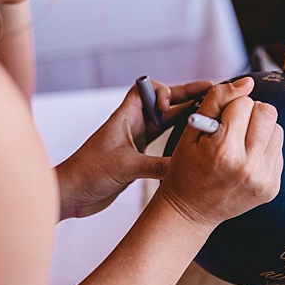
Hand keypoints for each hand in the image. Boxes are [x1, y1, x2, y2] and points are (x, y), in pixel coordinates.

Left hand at [55, 79, 212, 218]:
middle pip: (164, 103)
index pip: (146, 88)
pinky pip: (165, 143)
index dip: (163, 90)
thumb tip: (189, 165)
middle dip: (188, 97)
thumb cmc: (87, 174)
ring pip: (167, 122)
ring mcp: (137, 142)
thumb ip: (158, 165)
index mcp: (125, 118)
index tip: (170, 105)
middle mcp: (133, 126)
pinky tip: (195, 143)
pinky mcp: (139, 158)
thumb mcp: (126, 167)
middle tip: (214, 93)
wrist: (70, 195)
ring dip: (187, 118)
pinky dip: (180, 140)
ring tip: (212, 115)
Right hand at [157, 78, 283, 226]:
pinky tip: (246, 158)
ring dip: (261, 129)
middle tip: (235, 124)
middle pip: (268, 113)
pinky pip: (278, 151)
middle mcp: (248, 166)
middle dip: (252, 111)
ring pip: (277, 129)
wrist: (190, 211)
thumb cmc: (186, 169)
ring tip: (241, 142)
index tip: (220, 119)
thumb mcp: (191, 132)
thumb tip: (247, 82)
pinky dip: (264, 148)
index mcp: (223, 150)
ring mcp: (263, 178)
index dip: (231, 106)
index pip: (244, 103)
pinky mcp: (273, 187)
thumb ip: (217, 101)